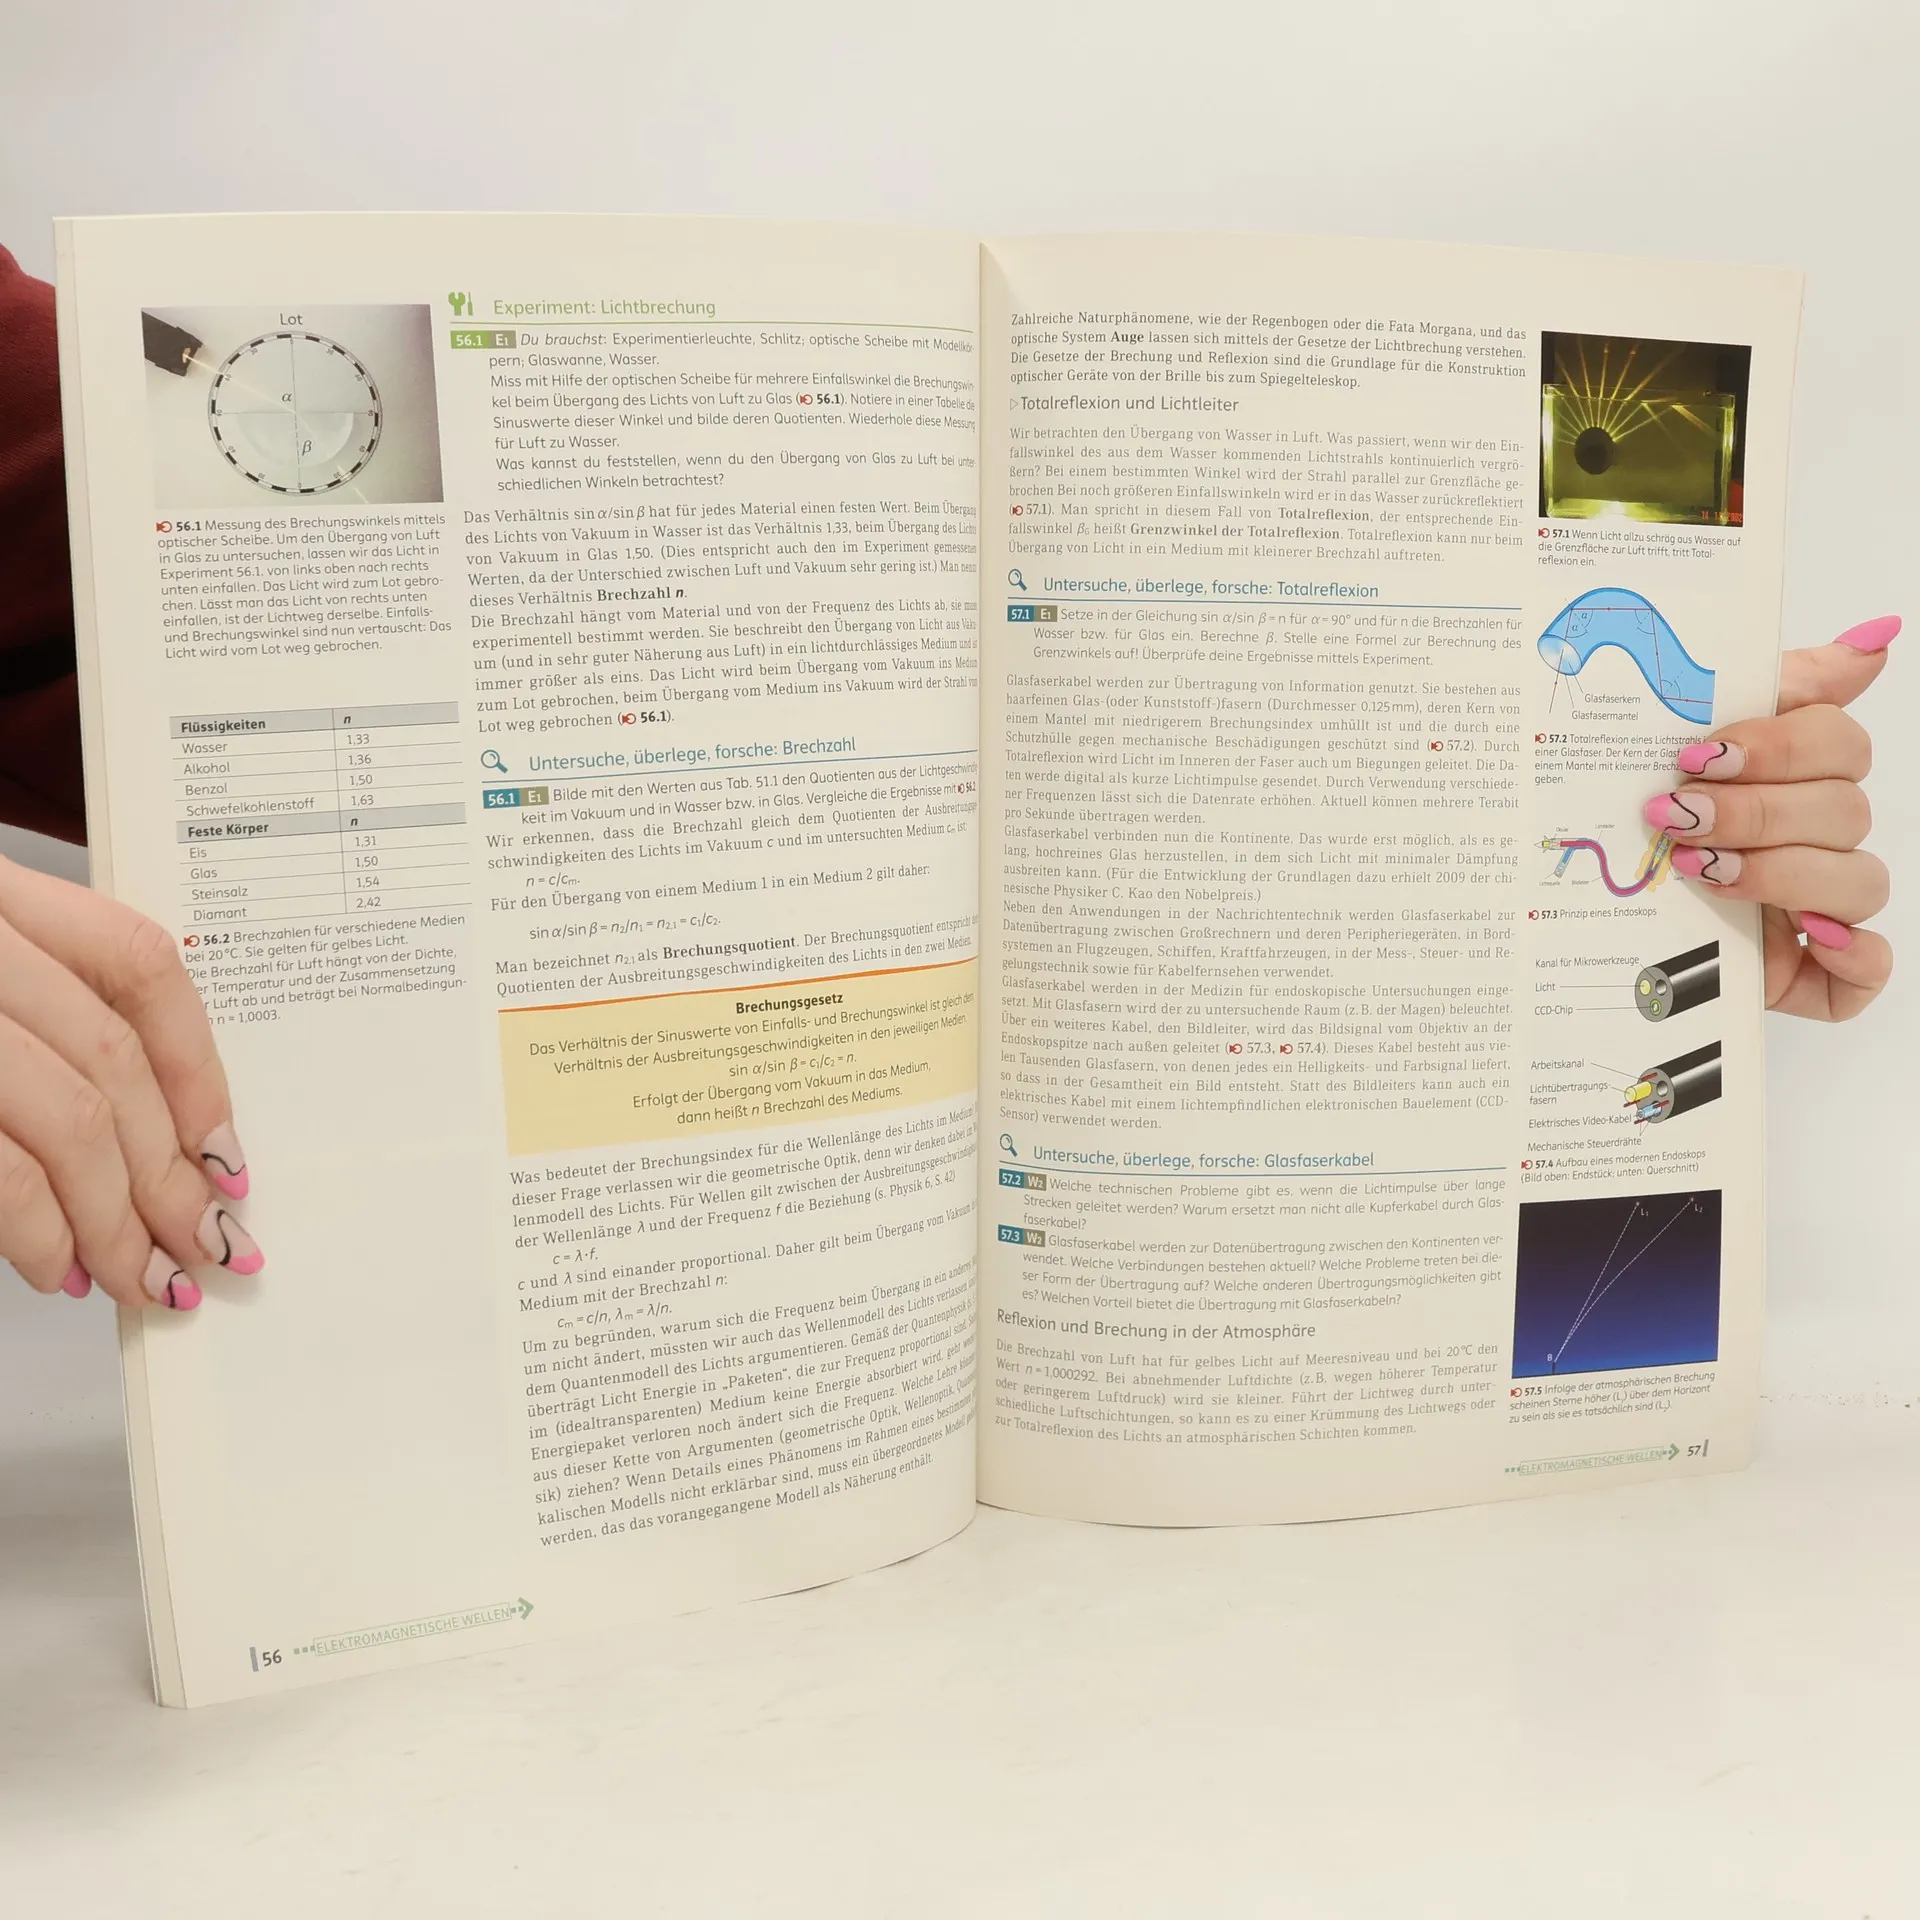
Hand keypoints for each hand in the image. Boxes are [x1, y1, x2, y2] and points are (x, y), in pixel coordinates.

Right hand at [0, 858, 259, 1308]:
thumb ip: (35, 1019)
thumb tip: (158, 1139)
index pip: (138, 962)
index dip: (200, 1066)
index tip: (226, 1150)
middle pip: (113, 1059)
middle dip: (171, 1173)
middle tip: (204, 1246)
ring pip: (70, 1117)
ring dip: (117, 1218)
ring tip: (140, 1276)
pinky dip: (42, 1232)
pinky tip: (58, 1269)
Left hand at [1644, 615, 1896, 1020]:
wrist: (1589, 918)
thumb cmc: (1644, 819)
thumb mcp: (1678, 741)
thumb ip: (1775, 684)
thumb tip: (1877, 636)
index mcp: (1801, 777)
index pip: (1837, 741)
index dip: (1778, 745)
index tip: (1700, 755)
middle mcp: (1822, 837)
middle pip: (1844, 809)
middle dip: (1757, 811)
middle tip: (1679, 815)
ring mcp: (1825, 906)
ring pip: (1858, 881)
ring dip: (1782, 873)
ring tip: (1704, 871)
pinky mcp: (1818, 973)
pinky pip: (1871, 967)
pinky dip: (1851, 954)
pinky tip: (1808, 937)